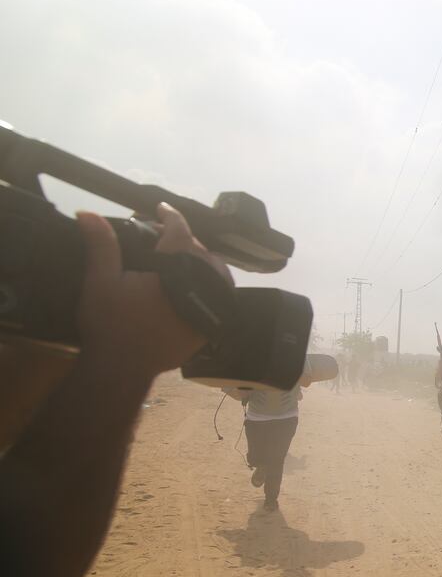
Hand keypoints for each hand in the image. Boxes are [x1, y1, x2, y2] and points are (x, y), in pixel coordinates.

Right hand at [76, 204, 231, 375]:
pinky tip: (189, 281)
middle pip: (199, 250)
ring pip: (215, 271)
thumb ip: (102, 245)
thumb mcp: (100, 281)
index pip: (180, 232)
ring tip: (177, 257)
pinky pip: (218, 294)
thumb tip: (88, 213)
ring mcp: (209, 308)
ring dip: (199, 260)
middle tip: (161, 236)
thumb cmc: (109, 325)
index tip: (162, 207)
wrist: (122, 369)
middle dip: (183, 239)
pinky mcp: (210, 325)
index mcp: (175, 272)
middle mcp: (199, 287)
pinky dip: (207, 282)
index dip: (171, 216)